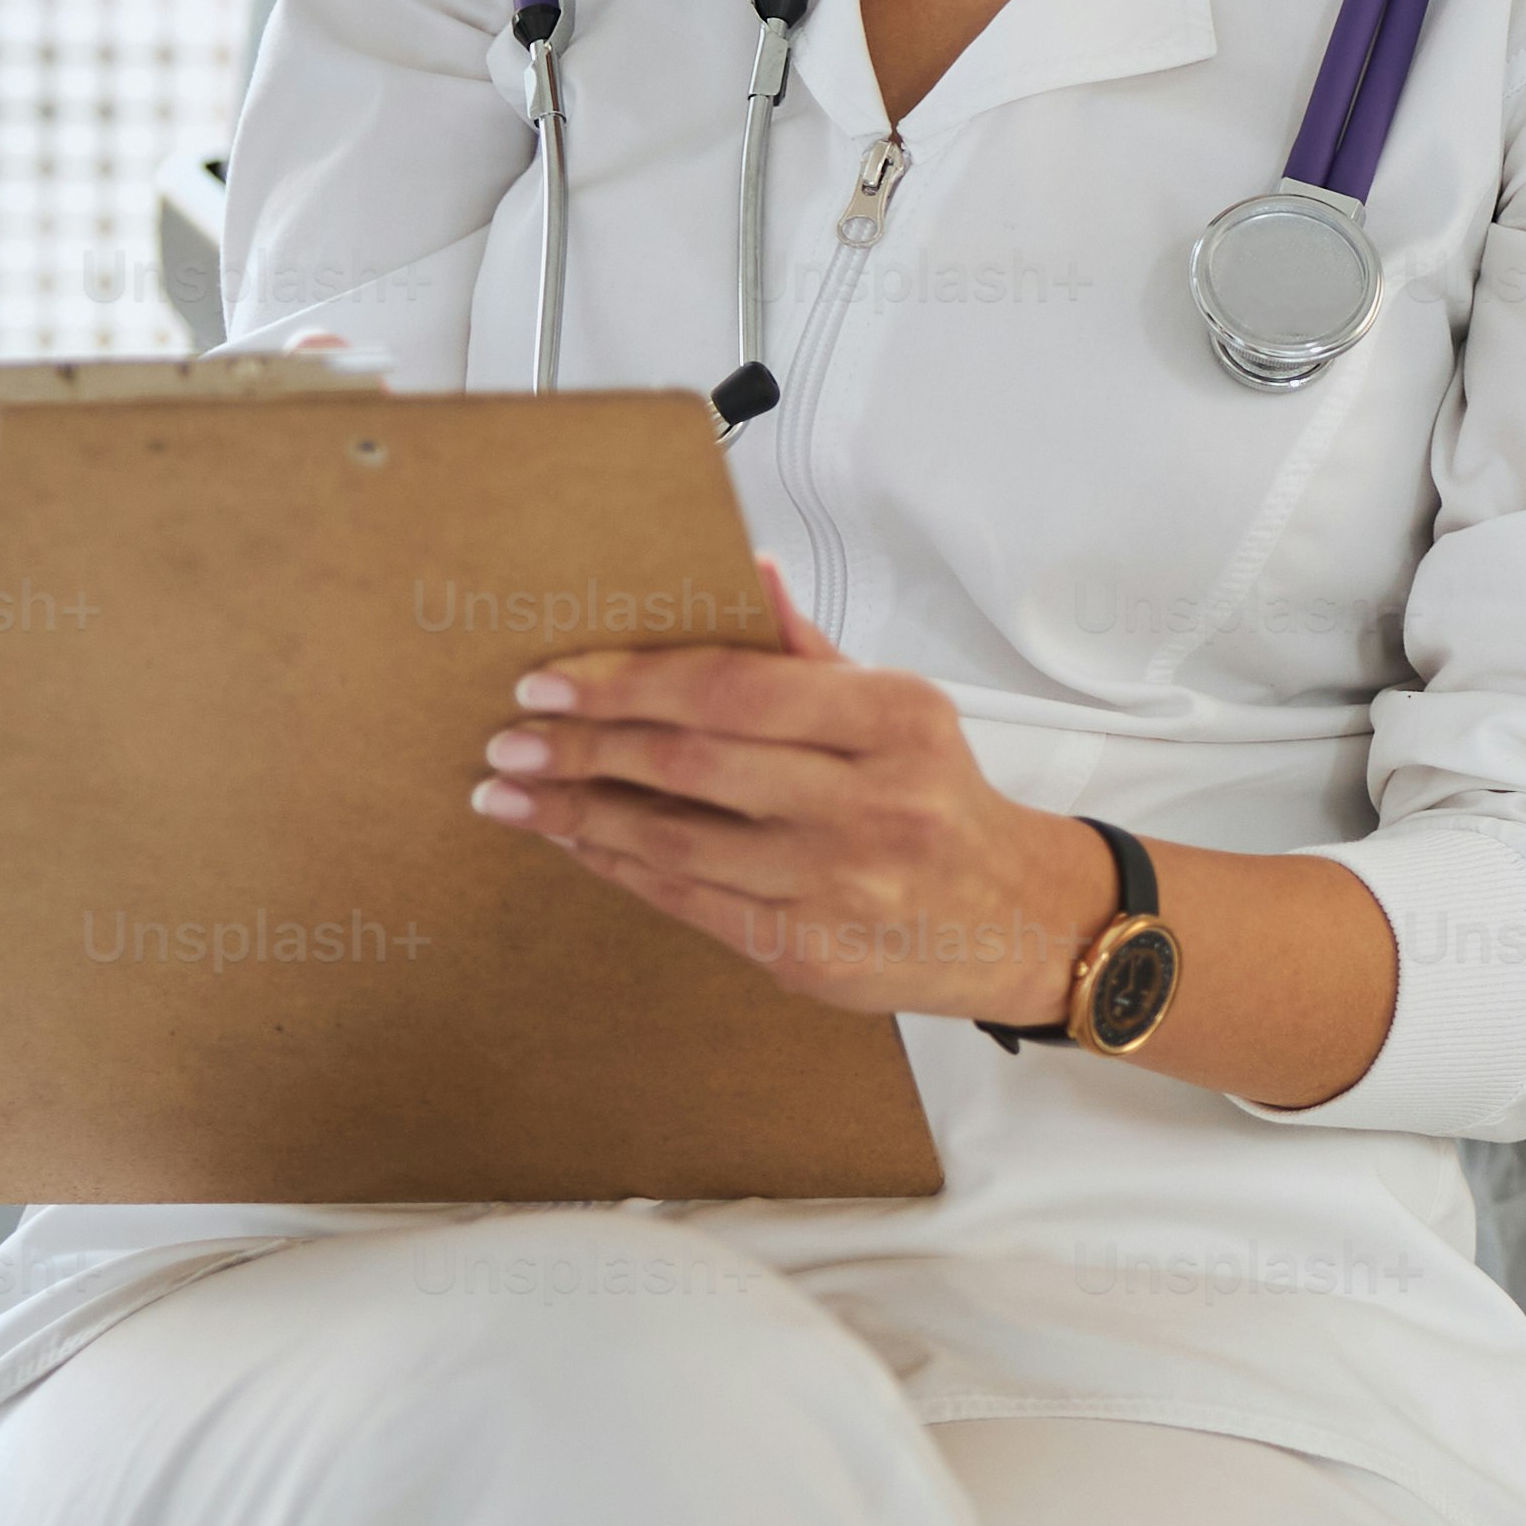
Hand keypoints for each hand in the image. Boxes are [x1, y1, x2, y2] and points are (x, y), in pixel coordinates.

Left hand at [468, 560, 1108, 1026]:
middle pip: (692, 763)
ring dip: (577, 813)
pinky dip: (618, 866)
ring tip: (510, 794)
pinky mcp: (808, 952)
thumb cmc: (942, 803)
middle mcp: (871, 802)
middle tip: (512, 739)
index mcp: (895, 720)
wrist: (1015, 920)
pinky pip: (687, 901)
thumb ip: (812, 654)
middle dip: (584, 746)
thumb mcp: (903, 711)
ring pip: (674, 841)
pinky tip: (575, 841)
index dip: (629, 682)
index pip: (734, 688)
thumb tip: (746, 573)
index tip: (552, 679)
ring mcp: (837, 885)